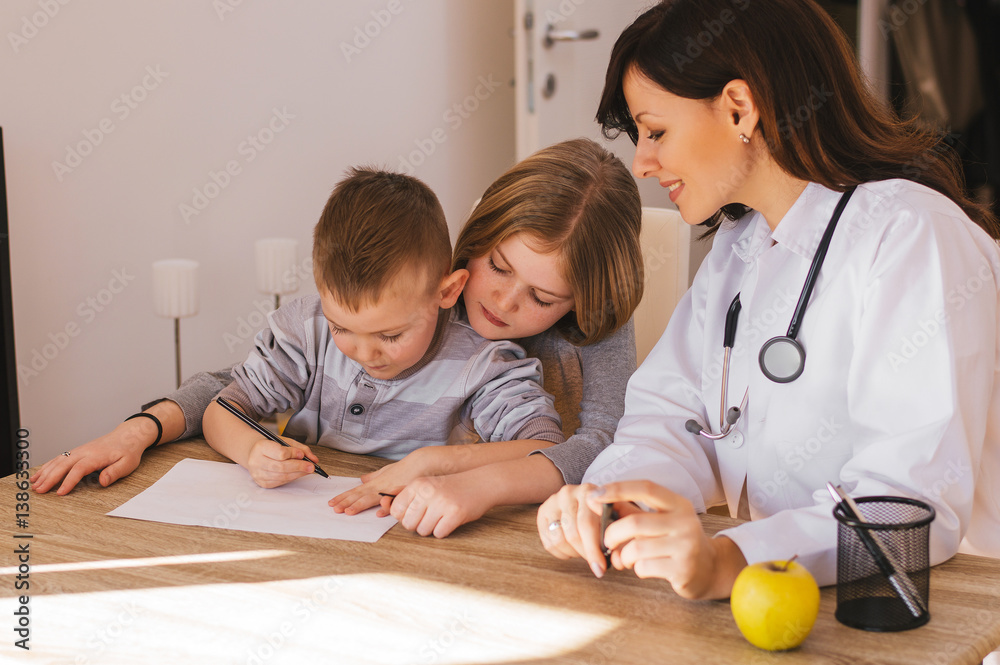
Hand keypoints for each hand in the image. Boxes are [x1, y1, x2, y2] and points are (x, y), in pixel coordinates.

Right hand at [30, 421, 152, 494]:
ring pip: (58, 461)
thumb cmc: (127, 450)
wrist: (127, 436)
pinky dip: (47, 466)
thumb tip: (102, 481)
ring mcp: (79, 451)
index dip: (69, 481)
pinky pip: (59, 458)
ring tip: (34, 485)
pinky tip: (40, 474)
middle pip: (63, 464)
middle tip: (39, 491)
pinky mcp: (77, 451)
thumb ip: (115, 472)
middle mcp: (84, 452)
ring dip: (45, 472)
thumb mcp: (127, 463)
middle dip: (50, 478)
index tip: (60, 492)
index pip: (79, 469)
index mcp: (96, 456)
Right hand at [245, 438, 320, 487]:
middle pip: (282, 467)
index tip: (302, 454)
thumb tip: (313, 459)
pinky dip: (291, 478)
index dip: (293, 454)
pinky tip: (297, 474)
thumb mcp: (284, 441)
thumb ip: (300, 448)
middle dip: (299, 467)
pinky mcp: (262, 482)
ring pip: (282, 476)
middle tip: (311, 466)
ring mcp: (258, 474)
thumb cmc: (271, 446)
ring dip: (297, 474)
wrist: (254, 453)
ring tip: (307, 470)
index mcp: (261, 447)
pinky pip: (280, 482)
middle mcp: (256, 461)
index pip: (280, 453)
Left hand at [327, 448, 433, 514]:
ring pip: (371, 499)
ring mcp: (389, 490)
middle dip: (346, 502)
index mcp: (376, 483)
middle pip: (360, 495)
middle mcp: (380, 486)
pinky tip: (378, 515)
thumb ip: (374, 476)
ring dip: (359, 505)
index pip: (356, 491)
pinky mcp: (401, 493)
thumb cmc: (406, 468)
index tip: (332, 503)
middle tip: (333, 508)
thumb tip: (362, 478)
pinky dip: (386, 508)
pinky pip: (392, 502)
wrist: (422, 463)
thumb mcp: (387, 471)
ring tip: (347, 512)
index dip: (344, 497)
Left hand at [387, 470, 496, 537]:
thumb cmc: (451, 488)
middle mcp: (427, 492)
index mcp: (417, 484)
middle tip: (431, 516)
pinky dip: (444, 531)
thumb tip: (383, 508)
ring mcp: (441, 502)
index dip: (404, 517)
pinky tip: (451, 520)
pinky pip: (439, 534)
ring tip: (442, 516)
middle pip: (408, 524)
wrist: (481, 483)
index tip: (416, 513)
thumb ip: (409, 498)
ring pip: (423, 531)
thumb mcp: (427, 486)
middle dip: (418, 525)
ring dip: (432, 529)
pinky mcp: (455, 514)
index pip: (396, 510)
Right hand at [537, 483, 619, 577]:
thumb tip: (615, 557)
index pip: (587, 523)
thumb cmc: (605, 511)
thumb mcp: (618, 513)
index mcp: (589, 491)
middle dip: (586, 554)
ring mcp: (553, 502)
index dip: (594, 547)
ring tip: (584, 553)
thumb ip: (620, 528)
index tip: (601, 566)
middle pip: (573, 533)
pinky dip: (562, 553)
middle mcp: (568, 493)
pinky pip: (549, 542)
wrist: (586, 499)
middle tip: (597, 566)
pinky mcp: (542, 513)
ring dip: (573, 552)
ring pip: (559, 539)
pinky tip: (572, 550)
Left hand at [589, 481, 746, 599]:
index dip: (618, 489)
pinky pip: (644, 567)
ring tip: (623, 559)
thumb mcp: (659, 522)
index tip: (595, 494)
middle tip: (606, 542)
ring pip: (636, 548)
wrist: (709, 570)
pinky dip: (636, 569)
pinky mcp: (683, 570)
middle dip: (611, 534)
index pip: (646, 488)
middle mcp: (685, 522)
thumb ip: (632, 511)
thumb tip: (597, 500)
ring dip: (622, 556)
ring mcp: (686, 546)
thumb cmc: (676, 542)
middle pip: (634, 523)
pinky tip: (643, 568)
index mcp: (678, 504)